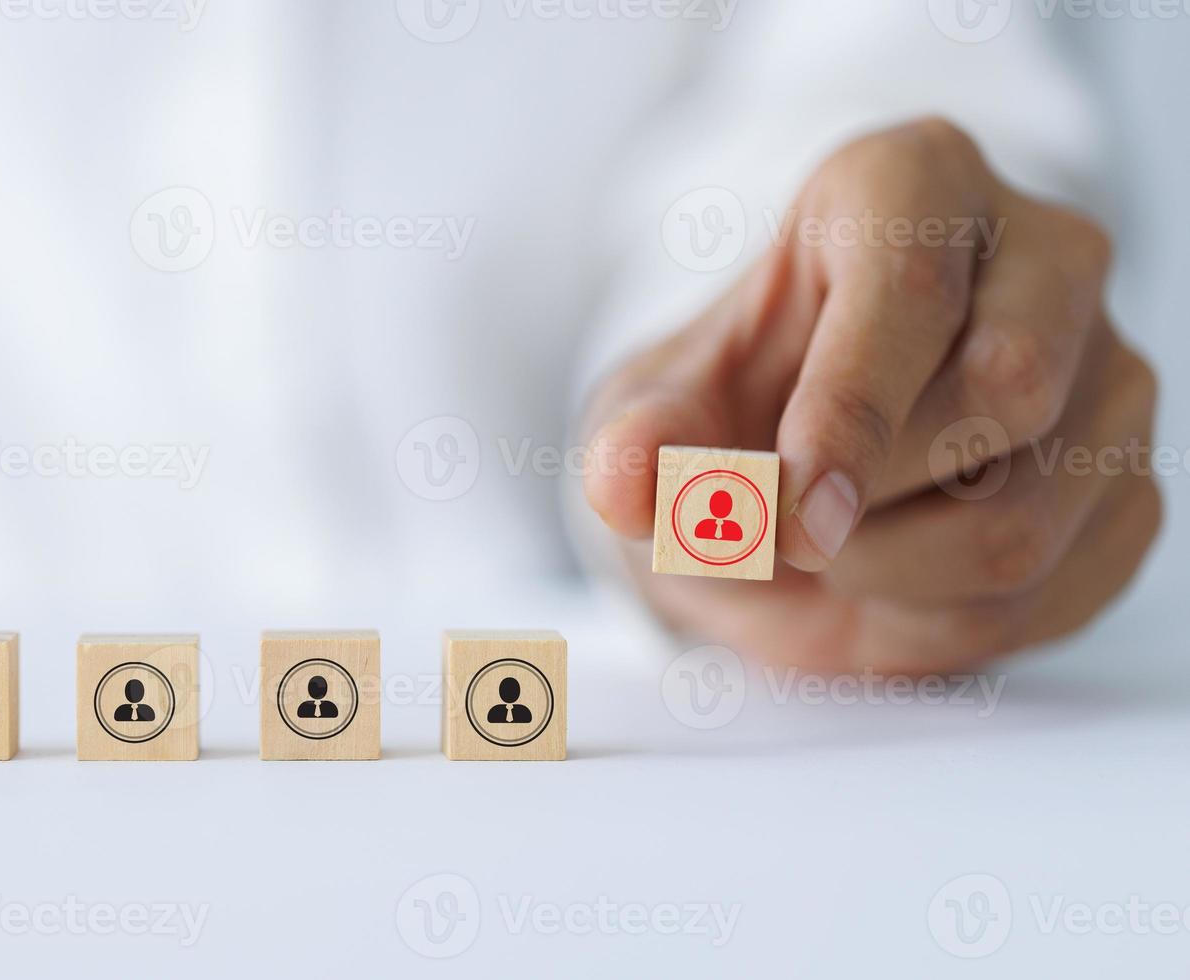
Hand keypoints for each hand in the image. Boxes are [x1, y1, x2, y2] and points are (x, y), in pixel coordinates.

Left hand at [581, 118, 1160, 673]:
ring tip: (827, 546)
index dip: (847, 412)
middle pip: (1004, 391)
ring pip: (1023, 522)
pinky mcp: (1130, 491)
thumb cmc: (731, 410)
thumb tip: (622, 482)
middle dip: (863, 499)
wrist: (792, 479)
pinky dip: (936, 625)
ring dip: (884, 576)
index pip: (913, 287)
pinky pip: (1051, 595)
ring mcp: (1110, 375)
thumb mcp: (655, 413)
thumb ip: (635, 441)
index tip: (787, 511)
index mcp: (915, 182)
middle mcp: (1044, 257)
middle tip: (777, 530)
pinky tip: (888, 579)